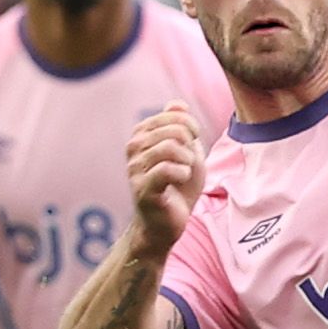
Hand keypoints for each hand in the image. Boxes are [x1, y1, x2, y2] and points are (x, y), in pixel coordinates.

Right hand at [126, 104, 204, 253]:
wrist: (167, 224)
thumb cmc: (177, 188)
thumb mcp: (187, 152)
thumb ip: (182, 128)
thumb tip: (177, 104)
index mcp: (142, 136)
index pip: (172, 115)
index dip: (190, 125)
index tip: (193, 141)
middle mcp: (134, 149)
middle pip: (172, 130)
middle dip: (190, 144)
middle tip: (189, 161)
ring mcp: (135, 169)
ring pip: (169, 148)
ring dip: (187, 160)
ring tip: (185, 171)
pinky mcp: (142, 190)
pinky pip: (165, 170)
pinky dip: (182, 173)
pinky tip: (181, 179)